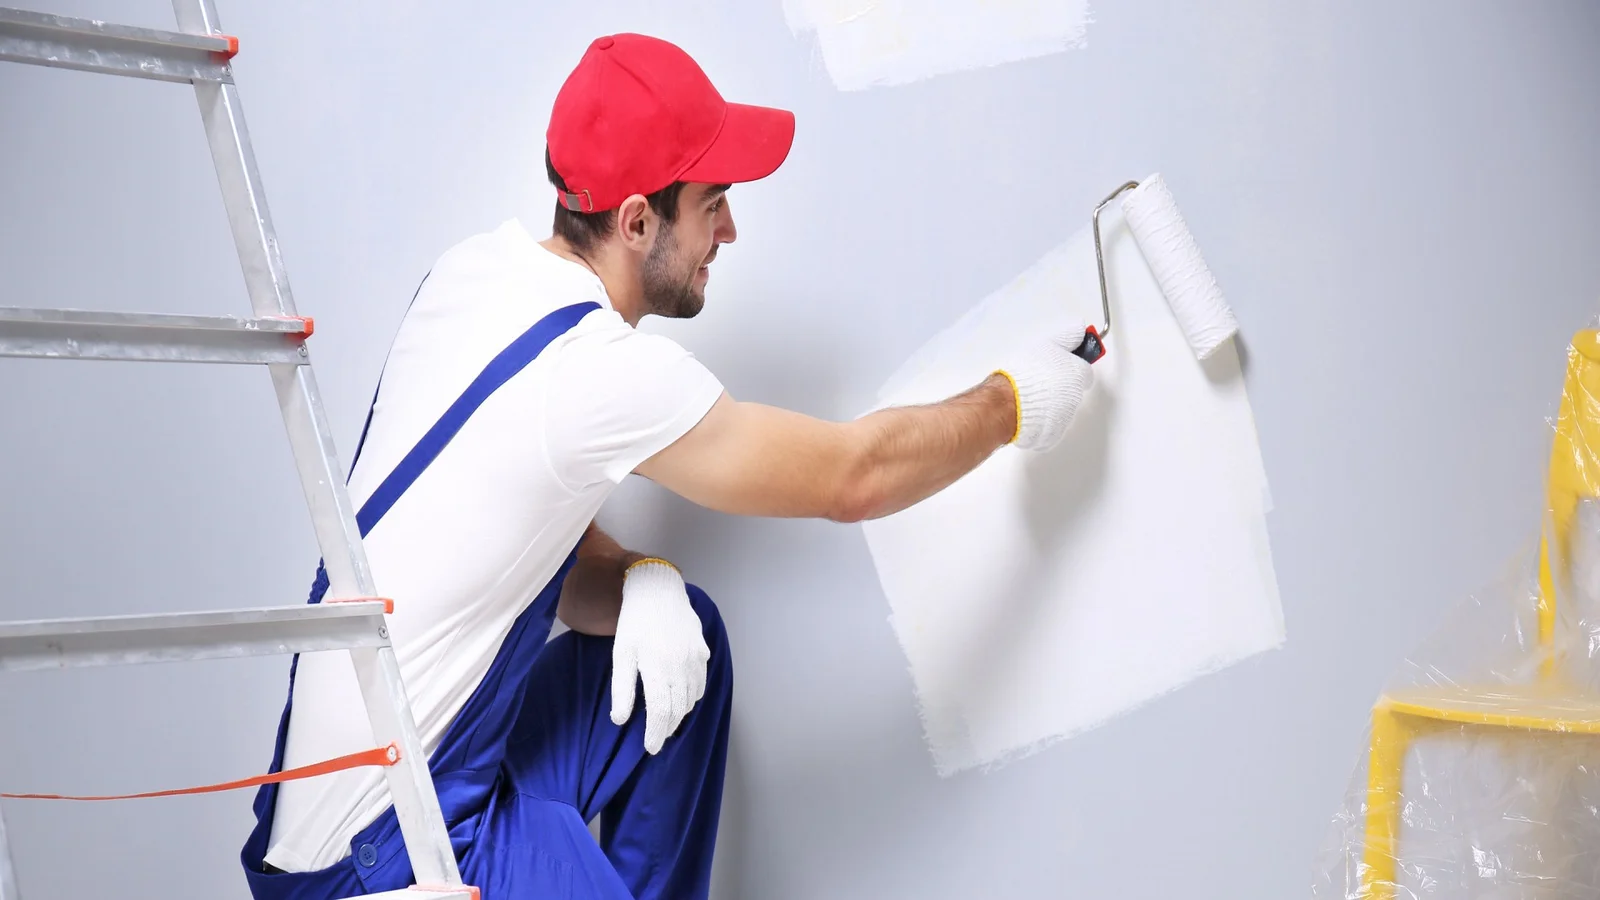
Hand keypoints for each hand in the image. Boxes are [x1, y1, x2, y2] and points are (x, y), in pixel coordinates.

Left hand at [610, 558, 709, 753]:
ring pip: (692, 698)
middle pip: (678, 709)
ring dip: (680, 715)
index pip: (660, 711)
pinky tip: (682, 699)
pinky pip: (701, 683)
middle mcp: (680, 666)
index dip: (656, 733)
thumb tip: (620, 720)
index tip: (650, 748)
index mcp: (658, 667)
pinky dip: (692, 697)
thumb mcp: (621, 653)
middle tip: (657, 740)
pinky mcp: (703, 651)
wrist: (658, 590)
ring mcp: (695, 659)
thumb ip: (622, 688)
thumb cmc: (634, 622)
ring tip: (667, 722)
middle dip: (667, 728)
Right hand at [994, 322, 1095, 451]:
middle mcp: (1075, 398)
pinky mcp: (1052, 434)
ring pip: (1062, 408)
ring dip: (1051, 402)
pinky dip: (1043, 419)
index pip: (1085, 369)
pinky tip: (1028, 409)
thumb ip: (1068, 338)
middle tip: (1042, 377)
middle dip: (1061, 384)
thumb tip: (1080, 331)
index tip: (1064, 362)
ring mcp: (1064, 418)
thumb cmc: (1024, 375)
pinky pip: (1050, 425)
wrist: (1006, 404)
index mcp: (1077, 375)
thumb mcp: (1047, 345)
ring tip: (1031, 393)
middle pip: (1073, 389)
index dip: (1072, 365)